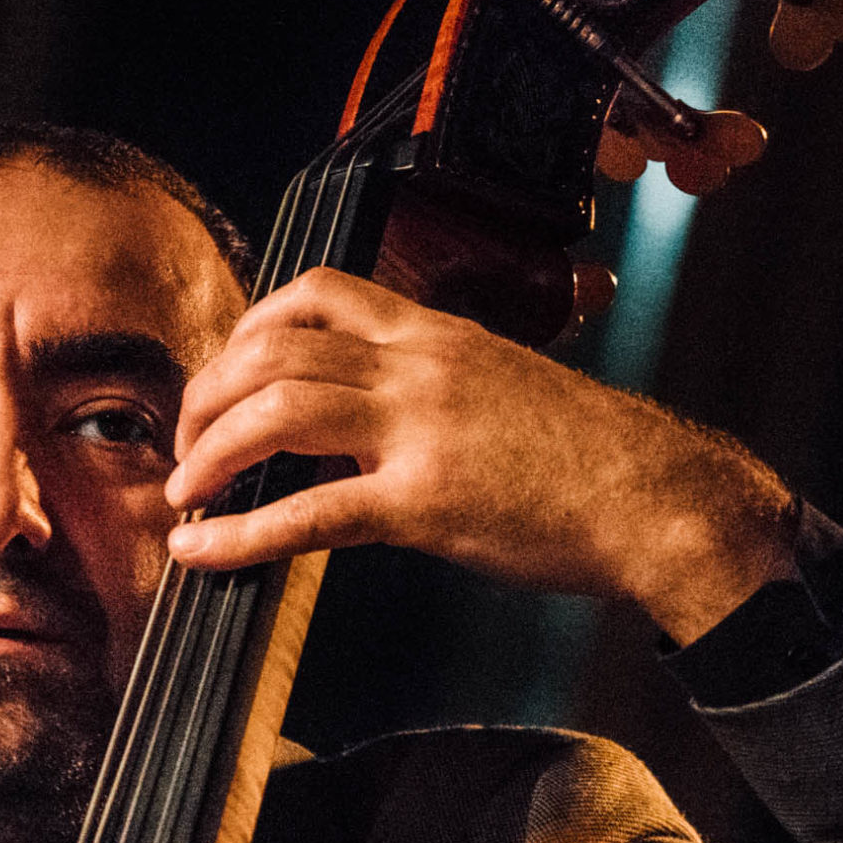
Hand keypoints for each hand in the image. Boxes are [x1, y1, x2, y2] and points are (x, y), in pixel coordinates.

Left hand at [164, 268, 797, 642]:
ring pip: (277, 411)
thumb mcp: (500, 387)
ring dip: (209, 451)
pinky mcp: (427, 502)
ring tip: (183, 491)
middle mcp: (419, 365)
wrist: (659, 499)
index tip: (225, 373)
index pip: (316, 291)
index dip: (248, 327)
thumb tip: (367, 422)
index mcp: (436, 334)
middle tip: (186, 443)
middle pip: (273, 347)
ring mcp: (420, 429)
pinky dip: (240, 534)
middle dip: (208, 393)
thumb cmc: (590, 456)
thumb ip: (430, 388)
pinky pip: (310, 513)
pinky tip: (204, 551)